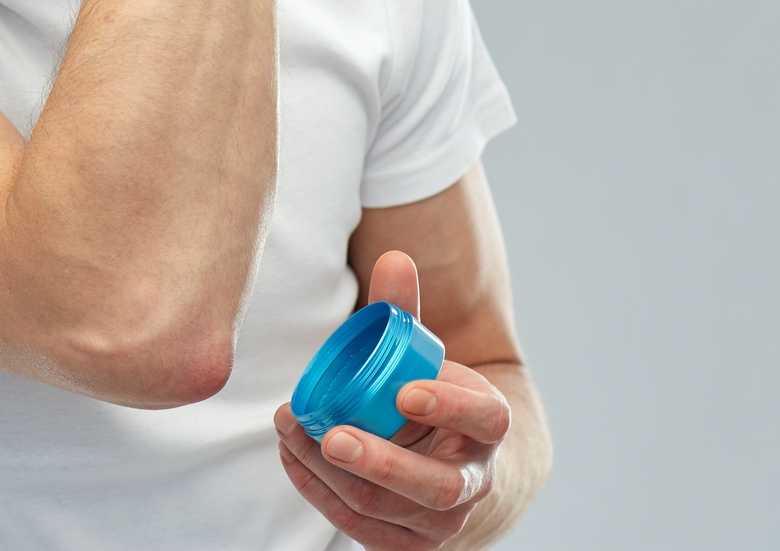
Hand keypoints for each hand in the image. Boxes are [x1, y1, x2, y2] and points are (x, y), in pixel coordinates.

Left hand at [274, 252, 512, 548]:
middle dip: (380, 463)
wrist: (445, 461)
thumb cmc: (426, 396)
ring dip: (330, 472)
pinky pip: (356, 524)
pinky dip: (317, 490)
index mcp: (487, 428)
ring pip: (383, 508)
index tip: (405, 392)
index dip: (450, 409)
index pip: (486, 420)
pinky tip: (291, 454)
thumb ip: (405, 311)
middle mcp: (472, 483)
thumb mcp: (424, 355)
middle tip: (332, 435)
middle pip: (433, 486)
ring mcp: (439, 524)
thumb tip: (393, 258)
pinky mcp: (403, 545)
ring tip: (291, 430)